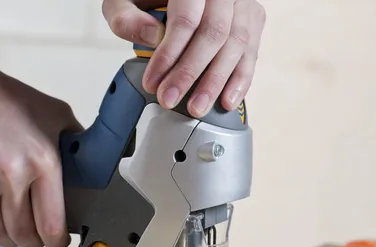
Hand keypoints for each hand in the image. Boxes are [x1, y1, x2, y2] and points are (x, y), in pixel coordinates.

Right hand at [0, 61, 81, 246]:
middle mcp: (12, 175)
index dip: (56, 241)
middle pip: (24, 234)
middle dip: (34, 242)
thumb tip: (96, 162)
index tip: (58, 242)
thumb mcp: (57, 115)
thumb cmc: (10, 101)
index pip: (51, 222)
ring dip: (10, 240)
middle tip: (38, 238)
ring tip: (16, 233)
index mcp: (42, 162)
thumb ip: (78, 143)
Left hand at [102, 0, 265, 117]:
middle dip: (190, 74)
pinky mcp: (252, 19)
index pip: (185, 20)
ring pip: (236, 45)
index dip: (169, 55)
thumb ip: (127, 18)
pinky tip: (226, 100)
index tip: (154, 83)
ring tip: (197, 106)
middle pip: (214, 34)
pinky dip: (240, 80)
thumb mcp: (124, 0)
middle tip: (170, 99)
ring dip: (216, 82)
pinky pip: (251, 52)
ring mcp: (241, 4)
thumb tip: (153, 38)